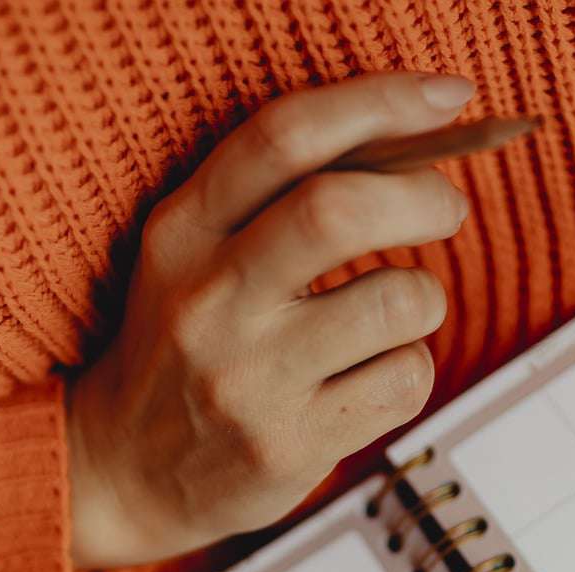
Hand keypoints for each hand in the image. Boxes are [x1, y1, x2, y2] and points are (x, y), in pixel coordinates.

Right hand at [65, 71, 476, 567]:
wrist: (126, 473)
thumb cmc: (189, 345)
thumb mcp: (198, 256)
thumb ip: (280, 197)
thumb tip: (415, 138)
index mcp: (182, 232)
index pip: (283, 139)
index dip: (379, 102)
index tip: (447, 95)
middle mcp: (209, 300)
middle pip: (339, 211)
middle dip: (422, 197)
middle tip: (446, 207)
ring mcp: (249, 379)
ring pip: (399, 301)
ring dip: (423, 298)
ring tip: (392, 314)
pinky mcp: (290, 445)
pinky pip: (406, 380)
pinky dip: (410, 370)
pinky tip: (368, 378)